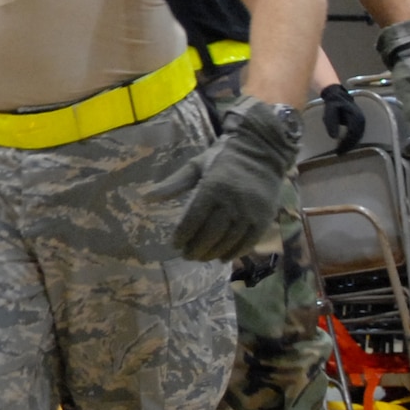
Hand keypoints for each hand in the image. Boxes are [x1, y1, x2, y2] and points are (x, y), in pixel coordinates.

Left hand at [144, 98, 300, 261]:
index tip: (174, 244)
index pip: (194, 219)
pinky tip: (222, 258)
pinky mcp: (264, 219)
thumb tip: (145, 198)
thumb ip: (173, 184)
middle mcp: (233, 202)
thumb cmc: (223, 158)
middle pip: (211, 234)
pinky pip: (248, 243)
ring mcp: (251, 212)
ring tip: (200, 257)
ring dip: (212, 253)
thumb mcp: (196, 165)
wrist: (262, 150)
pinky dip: (234, 253)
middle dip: (195, 249)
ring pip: (228, 241)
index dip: (182, 235)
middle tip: (186, 255)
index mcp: (213, 187)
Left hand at [320, 84, 365, 154]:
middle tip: (340, 153)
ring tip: (343, 150)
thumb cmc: (333, 103)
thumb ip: (332, 124)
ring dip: (351, 144)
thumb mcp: (330, 112)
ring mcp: (361, 120)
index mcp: (354, 116)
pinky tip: (346, 144)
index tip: (339, 150)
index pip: (352, 134)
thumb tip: (334, 137)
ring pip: (359, 136)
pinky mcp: (360, 122)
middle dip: (349, 146)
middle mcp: (360, 119)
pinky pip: (358, 133)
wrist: (337, 95)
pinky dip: (353, 140)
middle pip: (357, 137)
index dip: (346, 143)